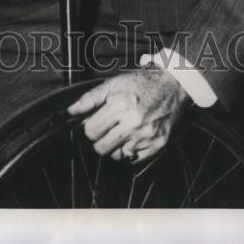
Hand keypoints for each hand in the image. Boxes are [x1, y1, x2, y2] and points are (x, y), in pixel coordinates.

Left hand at [66, 68, 187, 163]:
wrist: (172, 86)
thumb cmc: (142, 83)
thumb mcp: (114, 84)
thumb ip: (90, 98)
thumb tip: (71, 111)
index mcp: (120, 106)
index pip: (91, 131)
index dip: (90, 127)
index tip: (95, 122)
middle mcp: (133, 123)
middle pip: (101, 147)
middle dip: (99, 139)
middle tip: (106, 128)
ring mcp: (146, 136)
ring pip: (116, 156)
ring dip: (115, 146)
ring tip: (121, 131)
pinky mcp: (157, 145)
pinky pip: (134, 161)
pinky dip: (129, 152)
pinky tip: (132, 138)